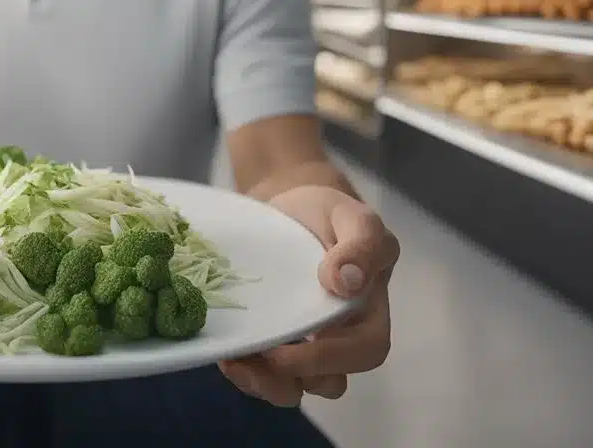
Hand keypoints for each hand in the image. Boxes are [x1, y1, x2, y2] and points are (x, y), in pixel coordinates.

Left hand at [220, 185, 398, 406]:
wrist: (292, 206)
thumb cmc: (329, 213)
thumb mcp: (354, 216)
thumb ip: (362, 245)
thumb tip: (347, 283)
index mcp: (368, 311)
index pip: (363, 351)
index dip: (326, 360)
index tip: (284, 351)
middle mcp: (339, 336)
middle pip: (326, 381)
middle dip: (287, 380)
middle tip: (252, 357)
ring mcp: (304, 343)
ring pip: (292, 386)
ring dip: (262, 383)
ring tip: (234, 361)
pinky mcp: (271, 339)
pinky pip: (262, 371)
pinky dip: (243, 369)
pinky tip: (225, 350)